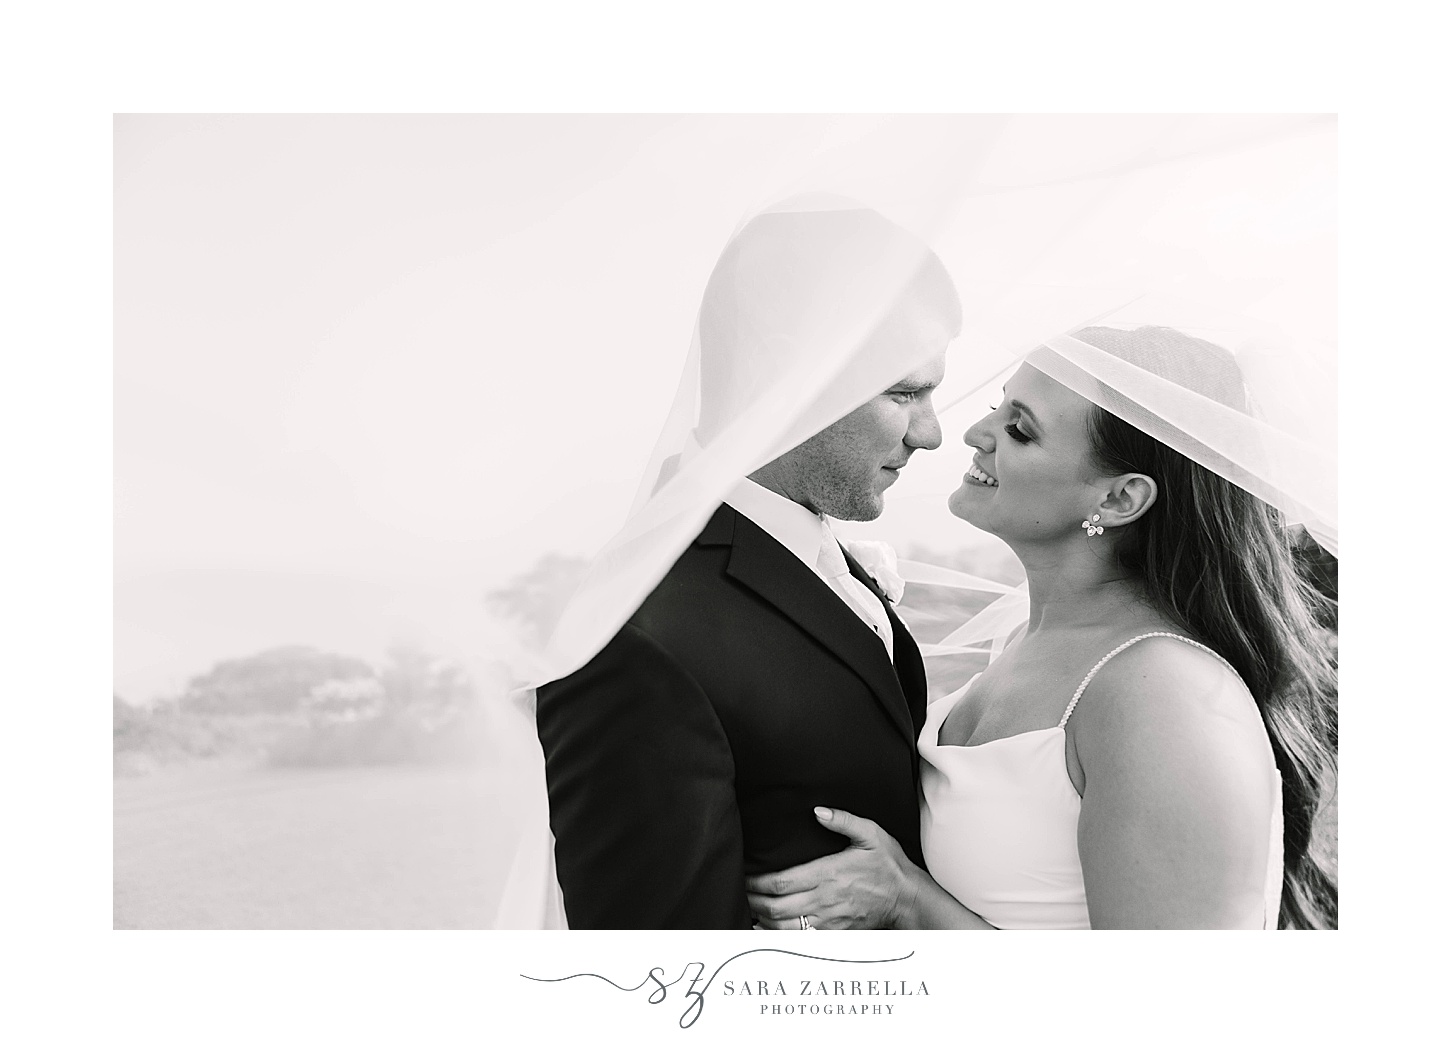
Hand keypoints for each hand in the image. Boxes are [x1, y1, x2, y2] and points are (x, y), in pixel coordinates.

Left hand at [745, 807, 919, 929]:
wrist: (906, 899)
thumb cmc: (888, 865)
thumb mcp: (871, 834)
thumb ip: (844, 821)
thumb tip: (818, 811)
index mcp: (828, 874)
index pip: (782, 882)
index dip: (758, 882)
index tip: (746, 878)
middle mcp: (824, 899)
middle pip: (776, 907)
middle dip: (754, 901)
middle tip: (740, 893)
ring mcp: (829, 920)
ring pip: (785, 927)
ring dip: (763, 920)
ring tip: (750, 909)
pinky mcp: (834, 934)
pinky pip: (801, 939)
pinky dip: (781, 936)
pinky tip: (769, 929)